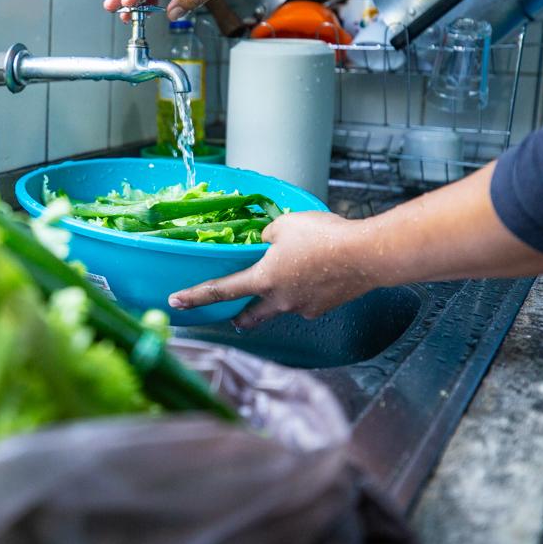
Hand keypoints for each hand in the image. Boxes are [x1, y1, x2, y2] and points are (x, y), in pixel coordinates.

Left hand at [167, 211, 375, 328]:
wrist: (366, 255)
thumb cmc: (323, 236)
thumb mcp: (285, 224)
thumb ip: (268, 235)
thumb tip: (267, 241)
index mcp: (263, 280)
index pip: (220, 290)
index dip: (195, 296)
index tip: (176, 302)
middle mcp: (280, 300)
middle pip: (251, 317)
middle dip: (240, 318)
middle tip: (235, 319)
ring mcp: (303, 308)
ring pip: (282, 307)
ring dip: (278, 299)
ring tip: (288, 281)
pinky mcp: (325, 308)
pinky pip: (307, 301)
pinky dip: (306, 292)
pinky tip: (316, 276)